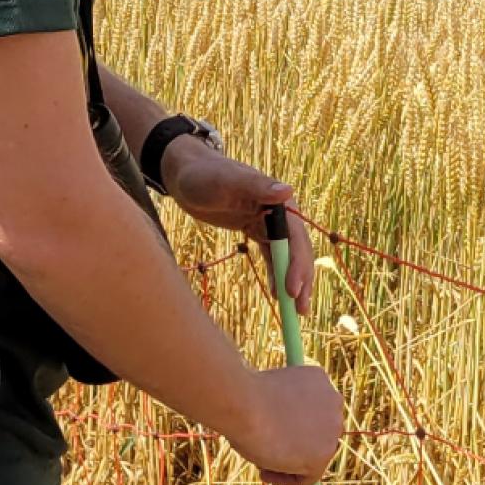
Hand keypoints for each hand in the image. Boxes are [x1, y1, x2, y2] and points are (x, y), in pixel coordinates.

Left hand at [162, 143, 315, 308]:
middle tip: (300, 310)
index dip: (296, 265)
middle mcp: (280, 212)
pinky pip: (271, 255)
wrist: (184, 174)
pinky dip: (276, 274)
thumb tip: (287, 190)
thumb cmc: (203, 174)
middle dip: (300, 280)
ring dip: (292, 281)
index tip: (292, 290)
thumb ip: (257, 186)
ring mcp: (269, 222)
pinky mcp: (256, 229)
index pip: (294, 238)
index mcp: (279, 200)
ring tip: (295, 310)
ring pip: (286, 256)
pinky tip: (276, 293)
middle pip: (296, 250)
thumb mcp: (228, 181)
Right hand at [230, 362, 341, 484]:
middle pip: (319, 432)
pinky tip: (264, 472)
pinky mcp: (324, 454)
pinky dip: (286, 479)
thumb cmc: (243, 396)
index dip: (292, 424)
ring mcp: (332, 428)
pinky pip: (307, 477)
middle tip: (268, 452)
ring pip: (313, 455)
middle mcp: (333, 401)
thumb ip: (281, 410)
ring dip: (290, 462)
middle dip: (295, 444)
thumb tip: (277, 429)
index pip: (313, 409)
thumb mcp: (267, 396)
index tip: (271, 432)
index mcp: (319, 379)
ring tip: (260, 462)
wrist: (243, 403)